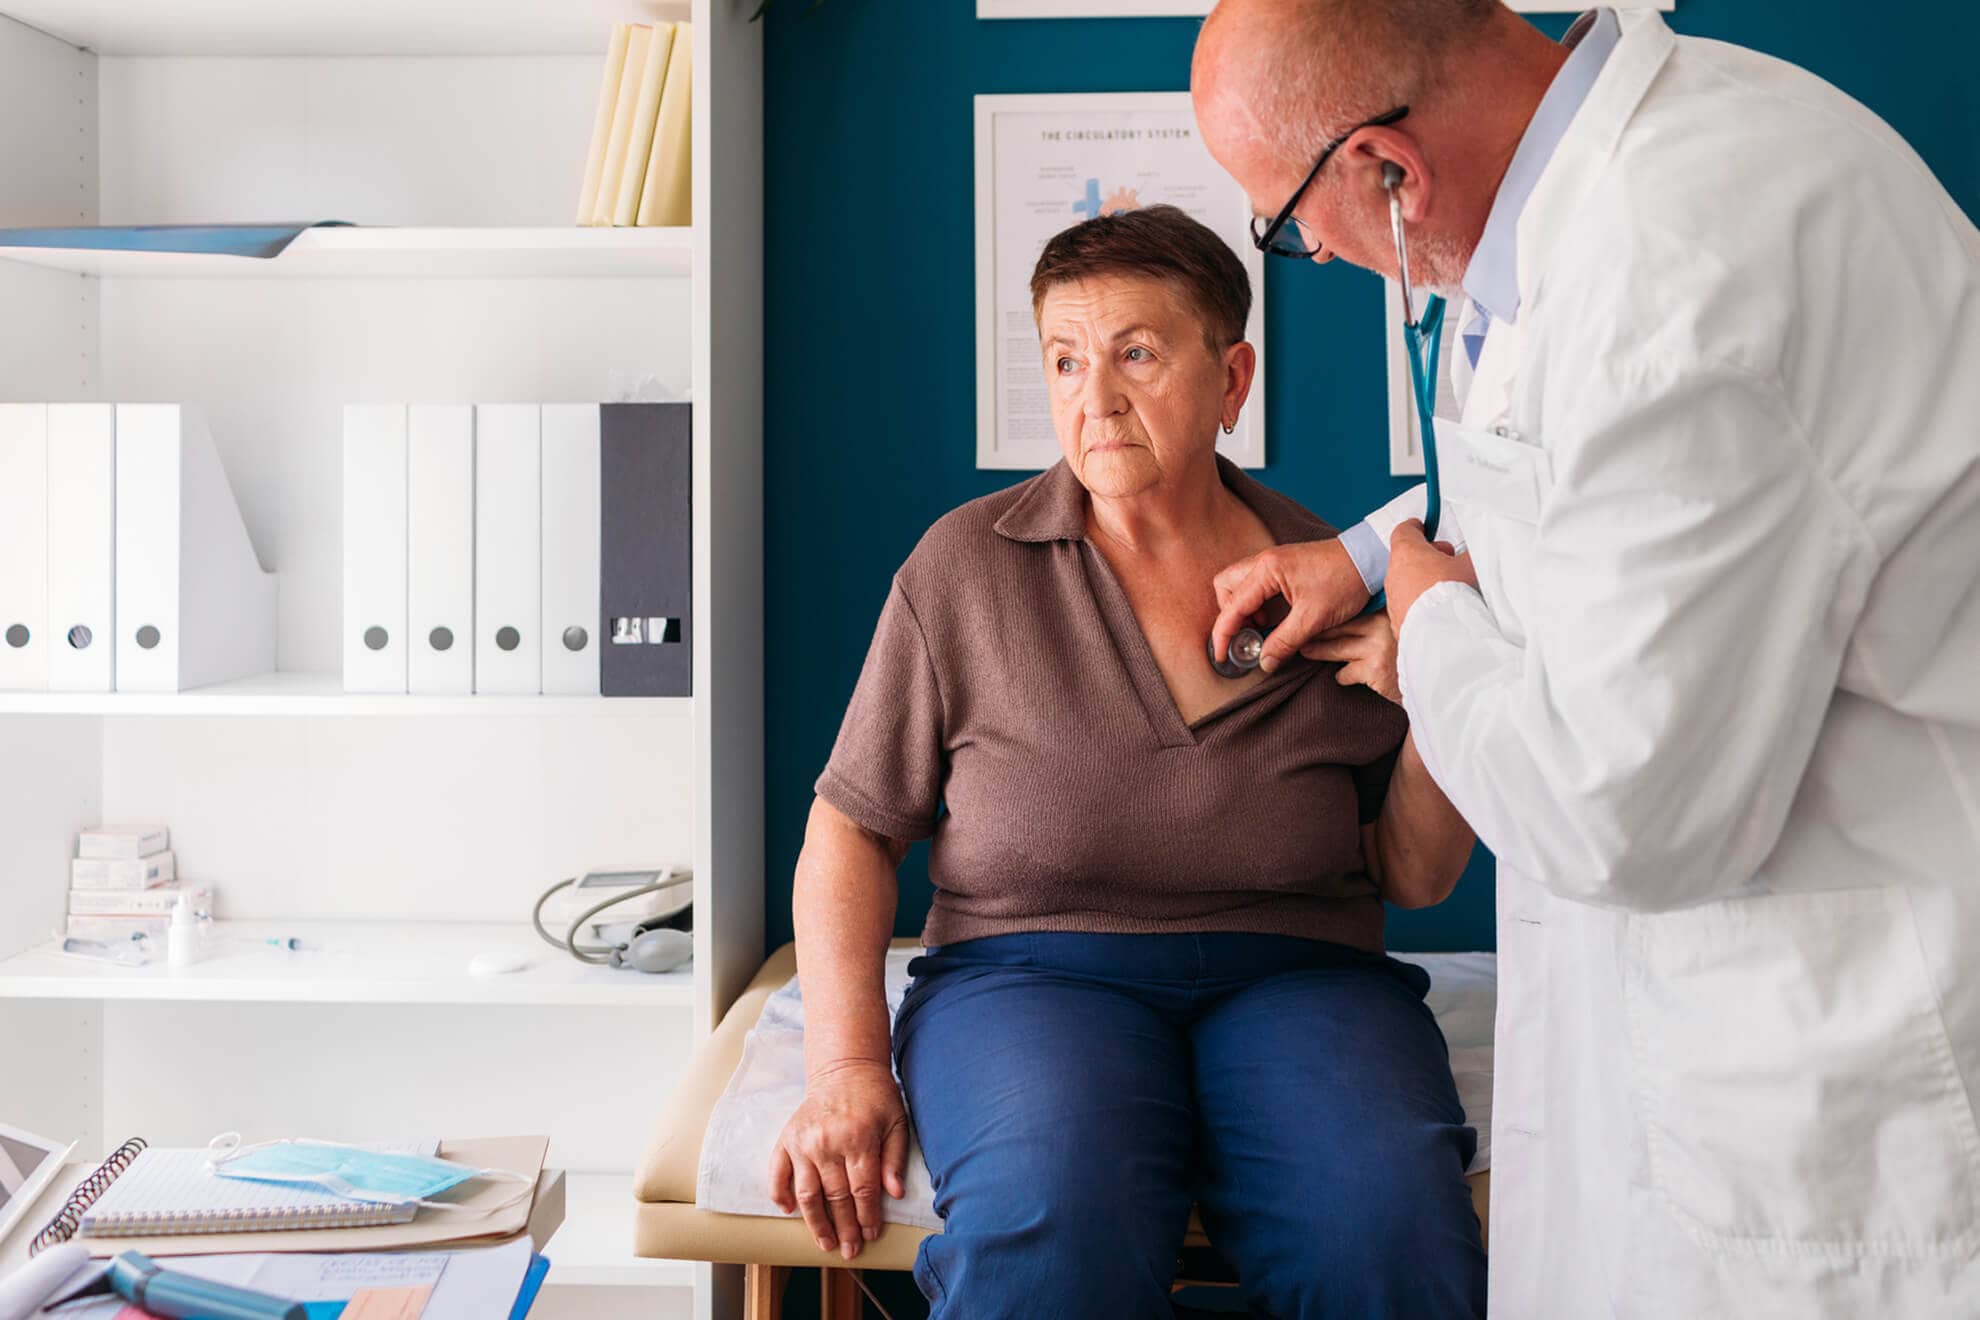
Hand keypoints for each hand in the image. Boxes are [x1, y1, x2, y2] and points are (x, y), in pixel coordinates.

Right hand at [768, 1060, 909, 1259]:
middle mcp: (827, 1142)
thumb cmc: (875, 1098)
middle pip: (836, 1198)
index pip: (862, 1190)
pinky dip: (779, 1194)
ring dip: (816, 1223)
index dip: (867, 1217)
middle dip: (845, 1228)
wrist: (845, 1069)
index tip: (871, 1234)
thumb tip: (895, 1194)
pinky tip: (788, 1211)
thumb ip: (894, 1159)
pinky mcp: (787, 1139)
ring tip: (825, 1242)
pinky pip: (777, 1172)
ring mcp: (803, 1142)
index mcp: (858, 1138)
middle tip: (849, 1250)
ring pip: (807, 1193)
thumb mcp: (896, 1123)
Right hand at [1211, 538, 1371, 673]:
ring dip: (1243, 607)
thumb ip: (1284, 641)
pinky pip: (1255, 582)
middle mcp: (1264, 561)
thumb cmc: (1345, 581)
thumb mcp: (1313, 618)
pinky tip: (1273, 616)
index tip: (1222, 655)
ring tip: (1263, 626)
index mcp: (1267, 570)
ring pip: (1239, 583)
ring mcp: (1273, 561)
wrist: (1369, 558)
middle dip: (1230, 614)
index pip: (1233, 606)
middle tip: (1248, 634)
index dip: (1224, 634)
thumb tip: (1264, 662)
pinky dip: (1256, 601)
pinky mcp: (1283, 565)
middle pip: (1226, 587)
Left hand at [1303, 612, 1400, 702]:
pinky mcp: (1375, 670)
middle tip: (1299, 634)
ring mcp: (1378, 647)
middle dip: (1315, 632)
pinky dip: (1342, 677)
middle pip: (1336, 627)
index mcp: (1386, 610)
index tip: (1310, 613)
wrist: (1434, 682)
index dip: (1327, 613)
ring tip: (1306, 651)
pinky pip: (1345, 674)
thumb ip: (1374, 620)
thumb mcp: (1396, 628)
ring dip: (1318, 652)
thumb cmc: (1409, 654)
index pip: (1347, 609)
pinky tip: (1346, 677)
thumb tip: (1337, 614)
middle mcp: (1382, 624)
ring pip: (1335, 649)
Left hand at [1386, 519, 1477, 635]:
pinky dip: (1420, 605)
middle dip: (1426, 558)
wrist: (1441, 635)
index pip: (1404, 531)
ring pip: (1406, 584)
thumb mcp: (1470, 564)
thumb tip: (1478, 550)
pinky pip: (1408, 606)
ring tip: (1447, 590)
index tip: (1423, 528)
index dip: (1416, 528)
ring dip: (1422, 583)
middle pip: (1407, 558)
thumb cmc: (1452, 594)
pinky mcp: (1397, 621)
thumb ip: (1470, 553)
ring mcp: (1393, 599)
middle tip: (1447, 561)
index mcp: (1407, 552)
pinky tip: (1439, 611)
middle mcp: (1394, 575)